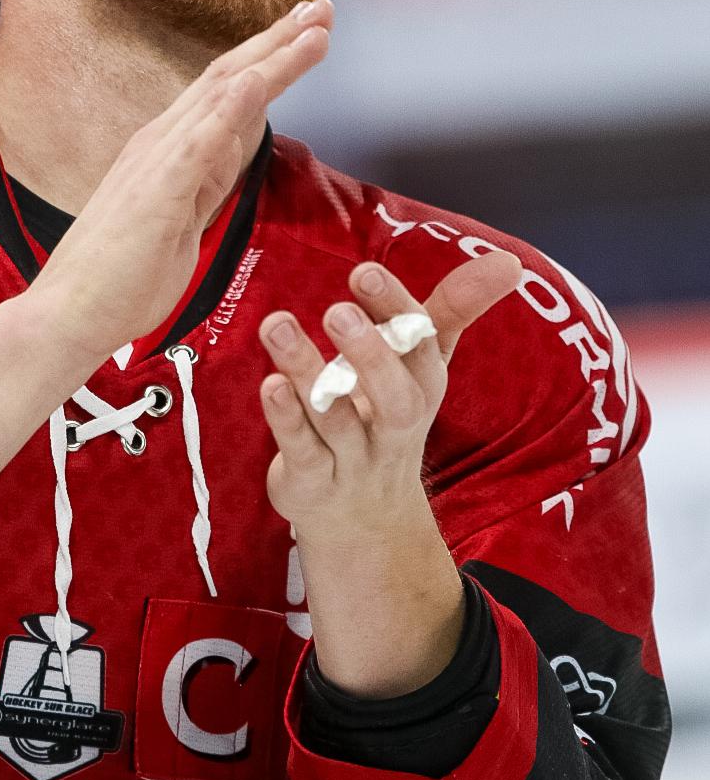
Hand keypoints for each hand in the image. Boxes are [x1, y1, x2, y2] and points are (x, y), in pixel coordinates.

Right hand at [34, 0, 333, 362]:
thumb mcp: (182, 219)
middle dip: (279, 41)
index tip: (308, 32)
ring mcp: (155, 163)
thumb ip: (207, 178)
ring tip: (311, 29)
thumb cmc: (122, 278)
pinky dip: (229, 108)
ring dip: (270, 59)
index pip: (227, 92)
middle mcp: (160, 142)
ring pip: (221, 96)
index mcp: (167, 150)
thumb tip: (236, 143)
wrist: (69, 315)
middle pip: (229, 77)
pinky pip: (197, 144)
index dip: (271, 58)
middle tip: (322, 8)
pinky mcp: (155, 192)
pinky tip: (257, 80)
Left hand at [258, 251, 520, 550]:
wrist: (365, 519)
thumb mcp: (423, 363)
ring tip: (278, 325)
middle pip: (394, 398)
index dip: (394, 310)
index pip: (420, 349)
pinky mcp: (312, 483)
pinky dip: (286, 420)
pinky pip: (303, 453)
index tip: (364, 272)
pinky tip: (270, 383)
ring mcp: (353, 459)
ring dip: (307, 372)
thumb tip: (510, 260)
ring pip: (334, 421)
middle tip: (337, 310)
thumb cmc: (390, 412)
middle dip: (370, 353)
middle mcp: (394, 426)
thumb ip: (454, 308)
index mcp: (421, 388)